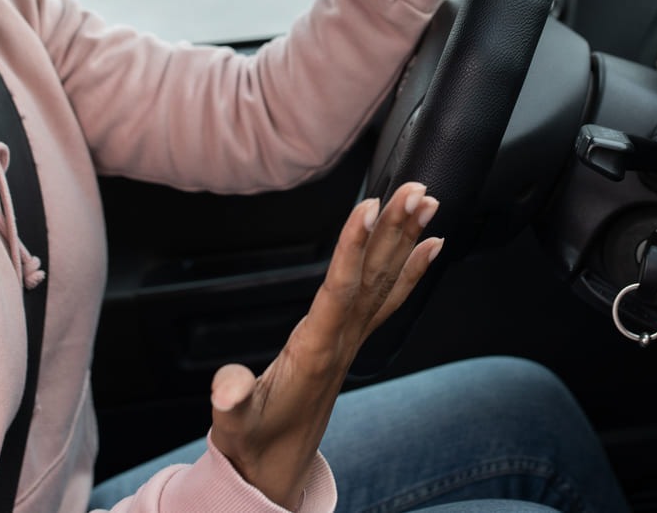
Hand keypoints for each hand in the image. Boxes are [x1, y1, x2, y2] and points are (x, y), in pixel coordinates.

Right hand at [208, 182, 441, 509]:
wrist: (274, 465)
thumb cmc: (253, 439)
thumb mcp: (233, 425)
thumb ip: (230, 402)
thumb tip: (226, 389)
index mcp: (314, 351)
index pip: (339, 290)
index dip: (353, 249)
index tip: (368, 210)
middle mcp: (341, 340)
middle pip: (373, 276)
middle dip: (395, 231)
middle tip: (419, 190)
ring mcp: (350, 338)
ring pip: (384, 281)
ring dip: (406, 239)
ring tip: (428, 202)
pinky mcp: (349, 338)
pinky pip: (388, 298)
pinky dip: (410, 270)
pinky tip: (429, 246)